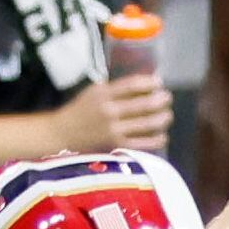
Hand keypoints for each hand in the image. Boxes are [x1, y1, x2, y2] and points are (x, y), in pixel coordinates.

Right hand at [52, 72, 175, 152]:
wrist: (61, 134)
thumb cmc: (80, 111)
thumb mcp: (94, 93)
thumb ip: (116, 89)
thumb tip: (146, 83)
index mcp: (102, 94)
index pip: (132, 85)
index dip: (150, 82)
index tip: (159, 82)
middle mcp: (109, 111)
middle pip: (144, 104)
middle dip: (161, 100)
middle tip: (167, 98)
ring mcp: (113, 130)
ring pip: (148, 123)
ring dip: (163, 118)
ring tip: (167, 115)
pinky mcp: (116, 146)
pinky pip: (144, 143)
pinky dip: (157, 139)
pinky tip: (162, 135)